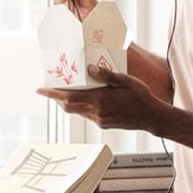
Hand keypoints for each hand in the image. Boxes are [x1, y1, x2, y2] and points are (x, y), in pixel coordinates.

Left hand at [37, 62, 166, 131]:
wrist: (152, 117)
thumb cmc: (141, 96)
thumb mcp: (126, 80)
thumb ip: (107, 75)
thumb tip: (90, 68)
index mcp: (100, 99)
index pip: (68, 98)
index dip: (52, 94)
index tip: (40, 90)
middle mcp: (97, 112)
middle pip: (68, 107)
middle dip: (56, 99)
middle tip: (49, 90)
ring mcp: (99, 120)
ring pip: (76, 112)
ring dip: (68, 103)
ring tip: (65, 93)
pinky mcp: (103, 124)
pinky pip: (86, 115)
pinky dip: (80, 107)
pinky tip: (85, 100)